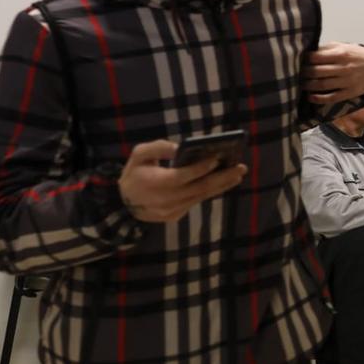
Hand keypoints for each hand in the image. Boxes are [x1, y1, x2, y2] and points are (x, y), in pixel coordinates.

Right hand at [118, 140, 246, 222]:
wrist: (123, 204)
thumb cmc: (134, 174)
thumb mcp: (139, 155)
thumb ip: (159, 148)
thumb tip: (182, 147)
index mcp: (155, 183)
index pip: (182, 176)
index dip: (200, 168)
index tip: (217, 158)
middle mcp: (165, 200)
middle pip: (199, 189)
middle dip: (222, 178)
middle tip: (240, 167)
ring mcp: (171, 211)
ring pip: (201, 197)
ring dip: (221, 185)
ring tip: (237, 174)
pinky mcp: (175, 216)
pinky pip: (196, 202)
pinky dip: (209, 191)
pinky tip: (222, 182)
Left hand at [302, 43, 363, 104]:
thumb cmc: (355, 55)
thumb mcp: (343, 47)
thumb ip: (326, 49)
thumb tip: (307, 52)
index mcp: (341, 53)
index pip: (316, 57)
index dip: (304, 60)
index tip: (297, 61)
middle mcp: (344, 67)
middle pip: (317, 71)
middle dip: (304, 73)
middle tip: (296, 73)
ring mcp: (347, 81)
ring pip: (323, 84)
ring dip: (308, 85)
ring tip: (300, 84)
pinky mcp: (350, 92)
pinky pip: (332, 97)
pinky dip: (319, 98)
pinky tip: (310, 97)